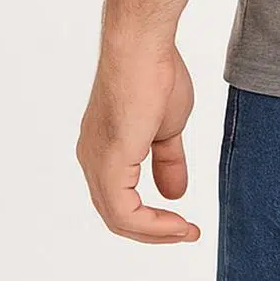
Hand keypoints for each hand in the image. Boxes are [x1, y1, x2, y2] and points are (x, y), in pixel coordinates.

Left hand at [77, 38, 201, 242]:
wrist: (144, 47)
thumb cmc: (156, 74)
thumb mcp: (168, 127)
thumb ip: (168, 161)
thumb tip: (175, 194)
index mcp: (104, 148)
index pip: (121, 197)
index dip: (151, 215)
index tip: (184, 220)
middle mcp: (92, 159)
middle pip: (116, 213)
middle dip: (154, 229)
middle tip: (186, 233)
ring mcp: (97, 162)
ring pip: (118, 217)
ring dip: (155, 231)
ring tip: (186, 232)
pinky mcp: (108, 163)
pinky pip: (124, 211)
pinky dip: (151, 224)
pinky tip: (176, 222)